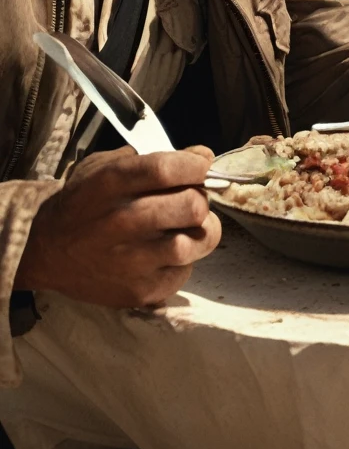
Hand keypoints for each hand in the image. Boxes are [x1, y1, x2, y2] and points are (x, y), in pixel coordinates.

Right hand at [15, 145, 221, 306]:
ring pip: (200, 240)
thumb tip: (202, 157)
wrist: (46, 253)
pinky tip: (165, 254)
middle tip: (189, 200)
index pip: (170, 169)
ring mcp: (132, 261)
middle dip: (199, 198)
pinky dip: (184, 261)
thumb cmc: (82, 204)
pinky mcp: (140, 291)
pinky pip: (186, 271)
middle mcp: (122, 221)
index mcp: (112, 184)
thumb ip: (154, 159)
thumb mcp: (105, 167)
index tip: (199, 167)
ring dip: (200, 230)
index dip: (196, 166)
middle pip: (193, 205)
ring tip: (184, 227)